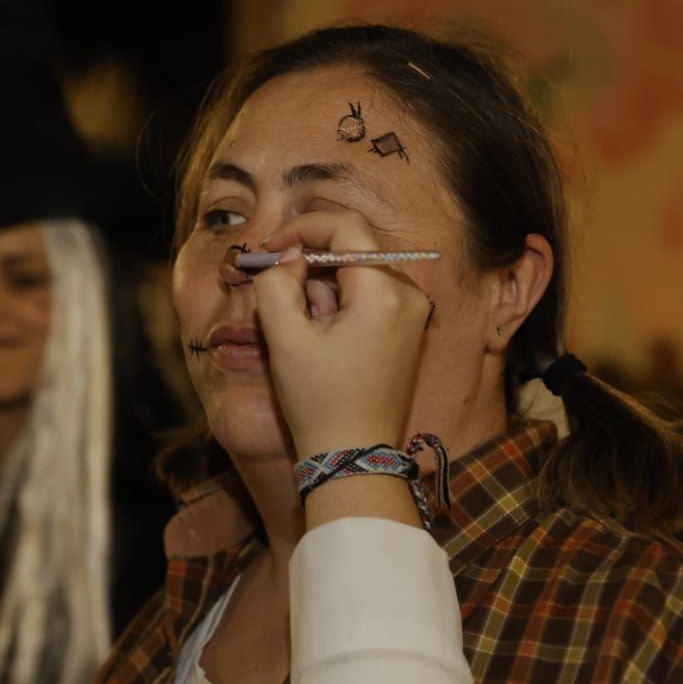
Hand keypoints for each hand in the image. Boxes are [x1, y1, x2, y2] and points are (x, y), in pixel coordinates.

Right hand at [252, 212, 432, 460]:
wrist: (353, 455)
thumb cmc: (320, 401)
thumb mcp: (284, 339)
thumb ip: (277, 283)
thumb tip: (286, 256)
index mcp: (384, 292)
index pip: (345, 228)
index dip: (301, 229)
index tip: (269, 249)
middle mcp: (409, 295)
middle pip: (352, 250)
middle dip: (310, 267)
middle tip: (279, 296)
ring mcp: (413, 313)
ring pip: (358, 273)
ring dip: (324, 290)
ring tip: (307, 332)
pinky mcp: (408, 329)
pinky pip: (370, 296)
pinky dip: (340, 305)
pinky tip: (324, 340)